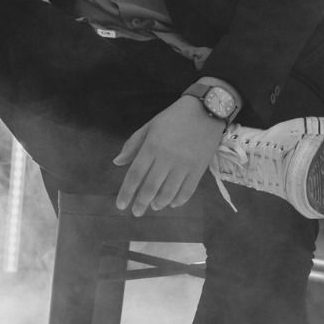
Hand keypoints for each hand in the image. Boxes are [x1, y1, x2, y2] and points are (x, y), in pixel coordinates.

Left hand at [113, 97, 224, 216]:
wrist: (206, 110)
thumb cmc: (174, 117)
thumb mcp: (150, 126)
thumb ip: (133, 145)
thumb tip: (117, 163)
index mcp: (152, 146)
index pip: (135, 175)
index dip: (126, 192)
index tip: (120, 205)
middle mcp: (167, 158)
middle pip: (150, 187)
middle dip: (141, 203)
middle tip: (136, 213)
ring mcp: (184, 165)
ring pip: (169, 193)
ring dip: (159, 203)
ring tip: (153, 206)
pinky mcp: (199, 169)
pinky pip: (187, 191)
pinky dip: (178, 200)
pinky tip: (171, 203)